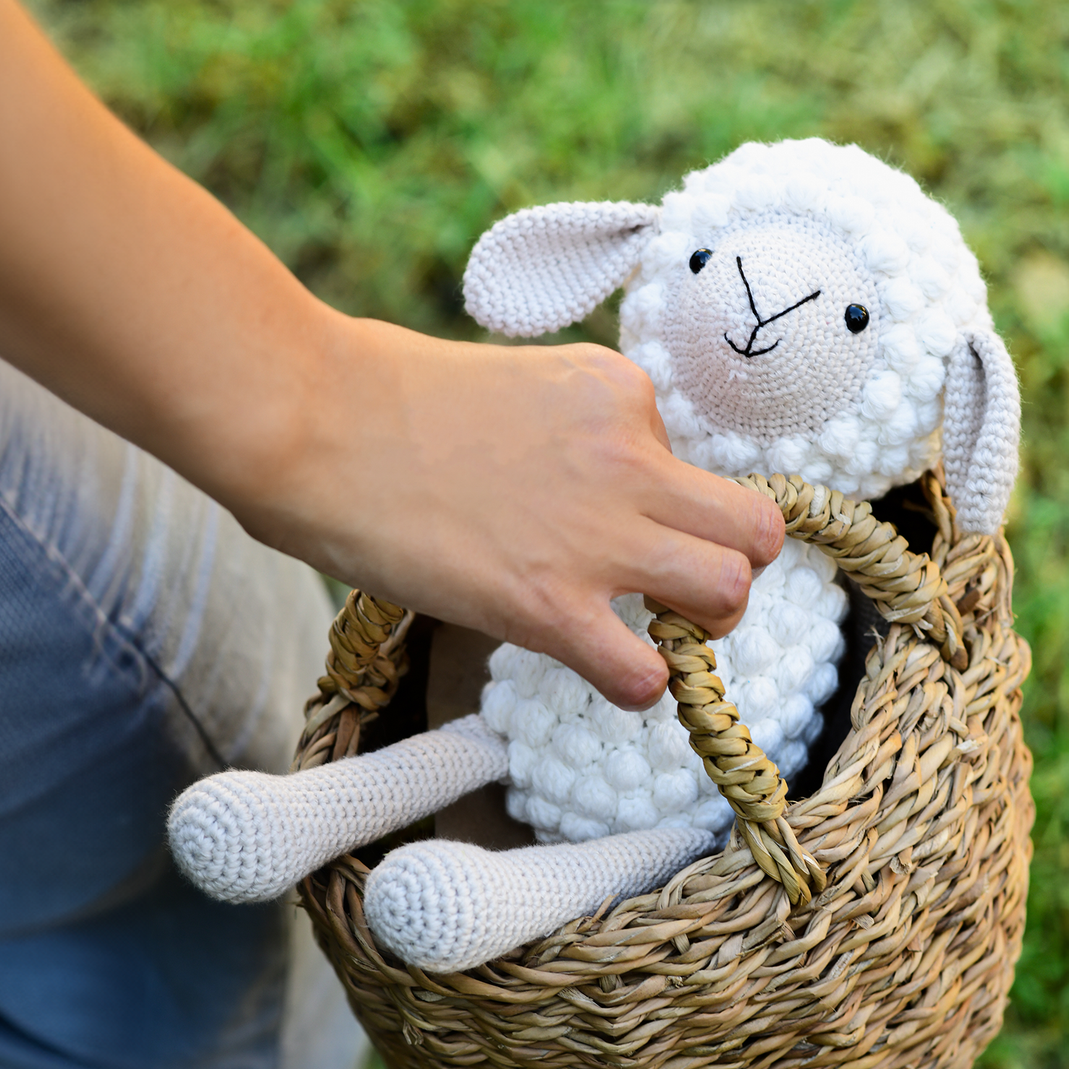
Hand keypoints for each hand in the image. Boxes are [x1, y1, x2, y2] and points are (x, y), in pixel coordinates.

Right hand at [0, 0, 781, 709]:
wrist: (310, 416)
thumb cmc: (383, 395)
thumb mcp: (515, 383)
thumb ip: (572, 429)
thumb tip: (581, 488)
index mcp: (620, 391)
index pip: (695, 461)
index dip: (666, 502)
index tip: (616, 521)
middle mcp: (631, 457)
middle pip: (758, 528)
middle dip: (733, 567)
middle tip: (677, 591)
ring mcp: (598, 533)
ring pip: (732, 592)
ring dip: (702, 625)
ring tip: (650, 633)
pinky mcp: (548, 604)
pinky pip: (647, 674)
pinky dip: (638, 686)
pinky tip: (602, 671)